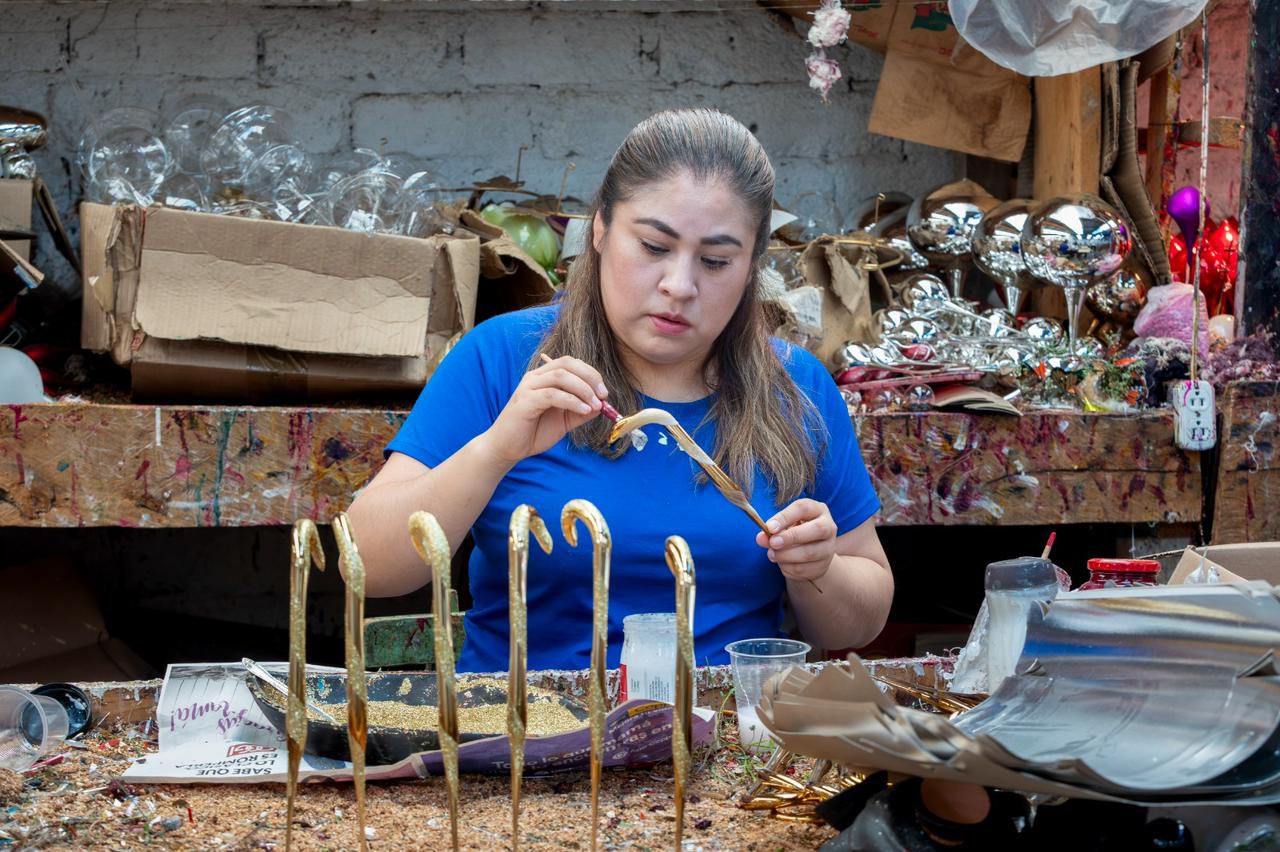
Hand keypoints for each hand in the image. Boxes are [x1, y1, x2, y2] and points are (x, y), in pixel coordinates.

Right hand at [479, 355, 606, 465]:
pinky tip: (584, 411)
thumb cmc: (534, 432)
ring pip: (561, 376)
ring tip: (595, 405)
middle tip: (603, 395)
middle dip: (590, 377)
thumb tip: (603, 404)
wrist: (507, 448)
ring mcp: (528, 387)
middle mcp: (535, 377)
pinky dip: (572, 401)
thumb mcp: (565, 420)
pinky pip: (553, 395)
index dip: (591, 373)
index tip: (604, 393)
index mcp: (544, 377)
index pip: (571, 363)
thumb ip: (582, 411)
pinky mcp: (525, 401)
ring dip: (583, 389)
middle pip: (567, 363)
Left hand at [755, 498, 837, 583]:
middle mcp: (829, 527)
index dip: (785, 517)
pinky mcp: (823, 566)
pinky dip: (788, 568)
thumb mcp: (784, 525)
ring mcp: (828, 548)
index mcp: (817, 510)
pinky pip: (804, 569)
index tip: (769, 528)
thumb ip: (772, 530)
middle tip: (773, 543)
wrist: (809, 550)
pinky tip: (781, 563)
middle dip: (791, 537)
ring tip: (772, 554)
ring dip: (785, 556)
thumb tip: (761, 538)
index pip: (803, 508)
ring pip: (809, 553)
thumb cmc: (795, 530)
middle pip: (817, 529)